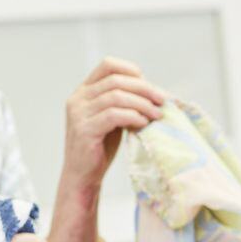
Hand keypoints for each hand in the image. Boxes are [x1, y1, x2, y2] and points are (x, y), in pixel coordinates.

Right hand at [59, 57, 166, 191]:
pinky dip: (133, 116)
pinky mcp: (84, 130)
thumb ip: (124, 102)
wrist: (83, 176)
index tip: (150, 85)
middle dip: (144, 89)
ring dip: (142, 104)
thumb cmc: (101, 146)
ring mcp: (79, 114)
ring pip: (116, 96)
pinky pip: (113, 115)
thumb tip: (154, 90)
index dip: (131, 70)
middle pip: (116, 80)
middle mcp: (78, 99)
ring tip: (156, 115)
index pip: (107, 65)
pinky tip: (143, 124)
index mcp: (84, 91)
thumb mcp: (112, 118)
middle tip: (162, 101)